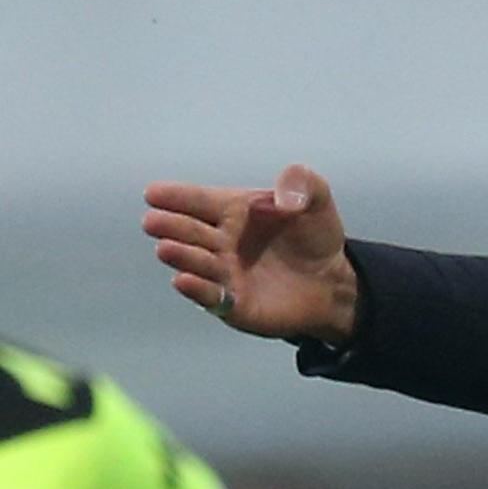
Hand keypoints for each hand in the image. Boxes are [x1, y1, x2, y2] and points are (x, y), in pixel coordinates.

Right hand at [141, 164, 356, 342]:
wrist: (333, 282)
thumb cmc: (315, 236)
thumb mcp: (316, 198)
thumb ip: (302, 183)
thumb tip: (283, 198)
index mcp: (231, 210)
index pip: (197, 200)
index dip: (175, 196)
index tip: (153, 193)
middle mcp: (220, 241)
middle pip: (189, 231)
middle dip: (170, 225)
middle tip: (153, 221)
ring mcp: (225, 274)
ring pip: (195, 264)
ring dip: (180, 256)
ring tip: (166, 249)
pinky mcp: (235, 305)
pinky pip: (212, 297)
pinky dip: (198, 291)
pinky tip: (184, 281)